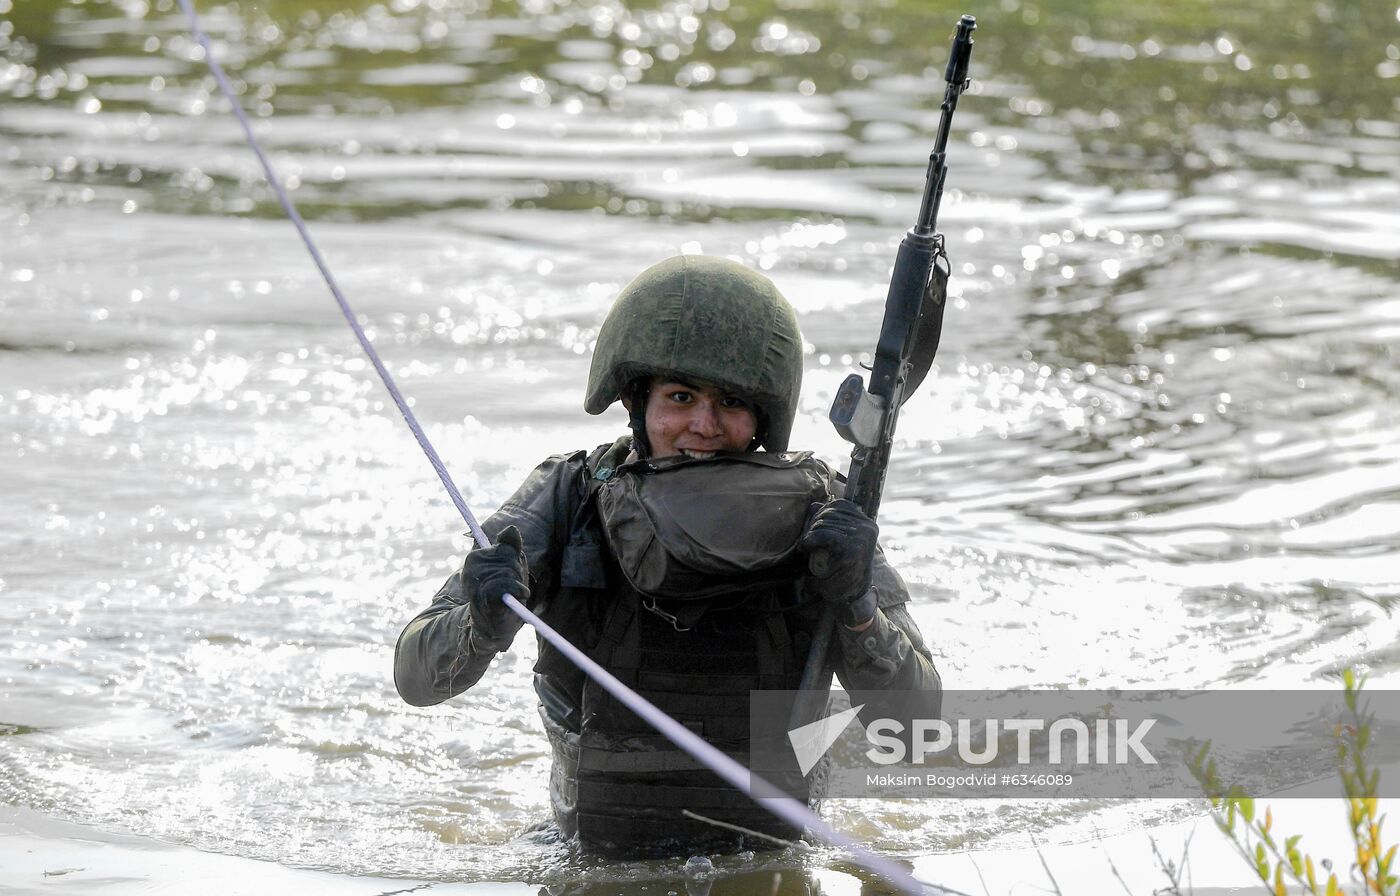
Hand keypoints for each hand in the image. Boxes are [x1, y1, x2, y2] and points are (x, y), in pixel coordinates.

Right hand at [463, 525, 528, 650]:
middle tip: (512, 589)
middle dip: (518, 574)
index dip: (515, 561)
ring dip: (519, 585)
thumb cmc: (503, 593)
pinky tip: (520, 597)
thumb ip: (510, 546)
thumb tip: (511, 528)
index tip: (512, 575)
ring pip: (510, 572)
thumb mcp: (510, 566)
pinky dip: (518, 591)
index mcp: (475, 557)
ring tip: (512, 596)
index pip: (506, 548)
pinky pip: (505, 585)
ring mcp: (474, 582)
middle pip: (509, 559)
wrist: (495, 625)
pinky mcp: (481, 597)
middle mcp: (470, 567)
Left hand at [799, 499, 877, 626]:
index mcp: (866, 521)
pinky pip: (823, 536)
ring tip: (808, 550)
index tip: (813, 531)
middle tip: (807, 544)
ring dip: (810, 538)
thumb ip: (830, 522)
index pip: (837, 505)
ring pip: (822, 524)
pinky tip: (805, 548)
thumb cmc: (844, 569)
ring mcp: (860, 536)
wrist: (853, 596)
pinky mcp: (851, 548)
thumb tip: (814, 505)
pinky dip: (810, 541)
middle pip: (828, 513)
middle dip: (812, 527)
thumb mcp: (840, 542)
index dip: (819, 516)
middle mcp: (867, 526)